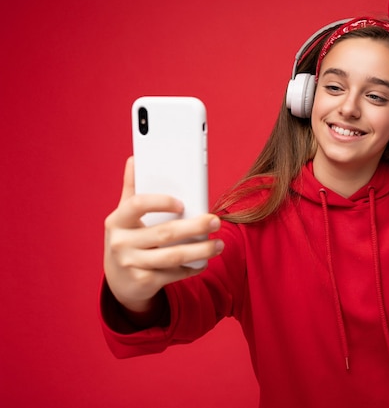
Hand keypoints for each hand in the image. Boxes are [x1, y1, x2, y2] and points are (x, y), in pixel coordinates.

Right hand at [103, 157, 223, 312]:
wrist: (119, 280)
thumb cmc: (128, 239)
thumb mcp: (124, 215)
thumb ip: (132, 188)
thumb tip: (135, 158)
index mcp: (117, 220)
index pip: (137, 205)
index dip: (160, 202)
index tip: (182, 203)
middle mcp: (121, 243)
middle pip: (165, 233)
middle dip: (195, 227)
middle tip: (216, 221)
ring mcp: (131, 264)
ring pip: (173, 256)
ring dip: (201, 251)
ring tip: (219, 244)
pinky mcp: (143, 282)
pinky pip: (174, 274)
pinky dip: (193, 267)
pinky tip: (204, 261)